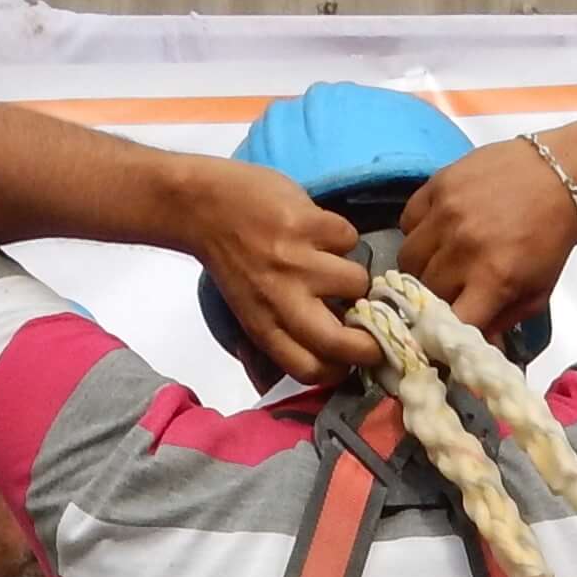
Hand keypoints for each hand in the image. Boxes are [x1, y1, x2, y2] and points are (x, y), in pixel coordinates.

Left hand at [179, 156, 382, 384]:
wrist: (203, 205)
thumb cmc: (232, 258)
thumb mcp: (250, 307)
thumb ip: (284, 329)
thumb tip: (335, 346)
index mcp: (265, 327)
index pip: (312, 371)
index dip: (340, 369)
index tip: (350, 356)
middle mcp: (282, 301)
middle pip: (341, 343)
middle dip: (369, 342)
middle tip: (373, 325)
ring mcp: (296, 261)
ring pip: (356, 282)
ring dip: (354, 274)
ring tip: (336, 264)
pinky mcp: (307, 224)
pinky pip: (349, 238)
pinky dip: (341, 235)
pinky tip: (321, 232)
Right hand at [396, 139, 576, 340]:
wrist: (560, 174)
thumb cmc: (551, 237)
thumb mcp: (537, 291)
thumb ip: (503, 322)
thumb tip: (474, 346)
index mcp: (493, 278)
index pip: (448, 323)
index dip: (442, 334)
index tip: (442, 334)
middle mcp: (463, 248)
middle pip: (424, 293)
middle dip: (435, 299)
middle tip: (449, 292)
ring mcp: (446, 214)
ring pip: (407, 259)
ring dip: (420, 268)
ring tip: (440, 261)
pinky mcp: (437, 186)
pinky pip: (407, 222)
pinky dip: (417, 231)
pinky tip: (438, 231)